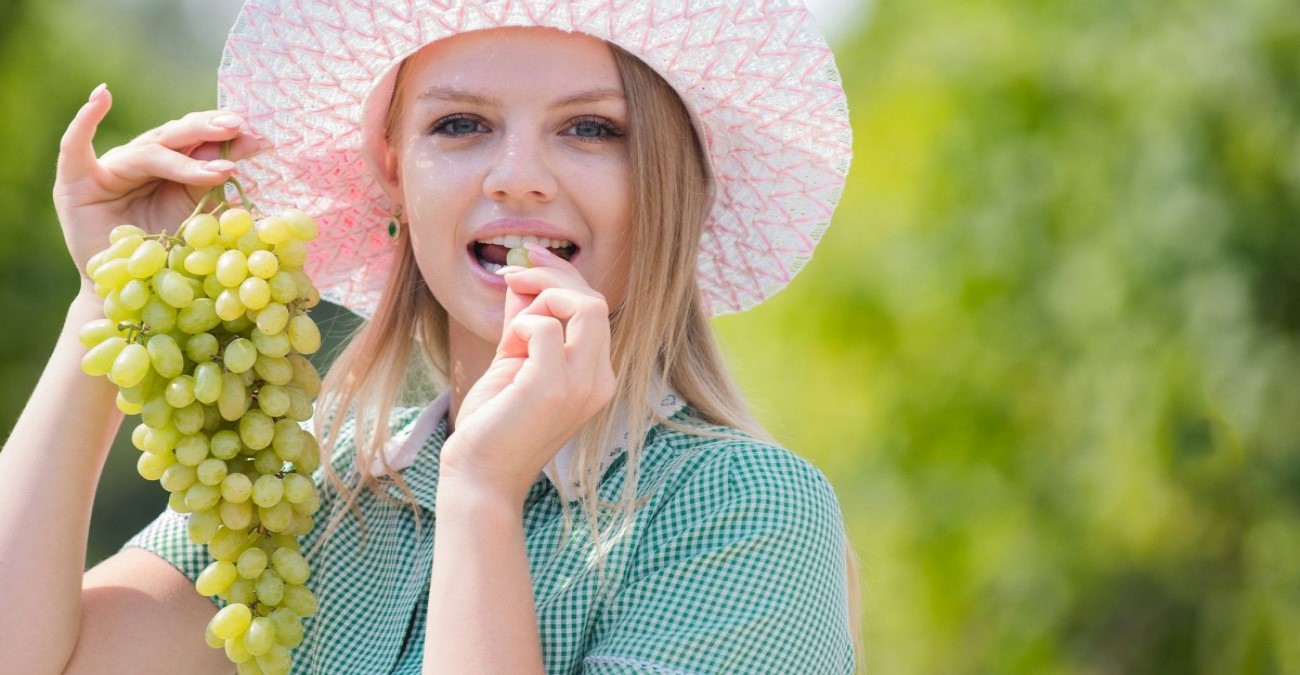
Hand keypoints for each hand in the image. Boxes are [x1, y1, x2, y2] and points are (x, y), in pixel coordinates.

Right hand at [53, 84, 267, 292]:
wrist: (129, 287)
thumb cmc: (162, 254)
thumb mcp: (192, 218)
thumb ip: (209, 188)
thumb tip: (243, 159)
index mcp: (169, 166)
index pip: (198, 143)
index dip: (226, 138)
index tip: (259, 138)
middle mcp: (140, 160)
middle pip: (176, 138)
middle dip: (209, 131)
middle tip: (240, 128)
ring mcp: (108, 168)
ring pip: (148, 150)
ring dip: (185, 154)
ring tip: (221, 164)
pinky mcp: (75, 181)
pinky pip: (75, 146)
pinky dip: (85, 120)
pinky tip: (101, 96)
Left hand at [442, 245, 616, 501]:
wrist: (479, 477)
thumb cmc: (494, 424)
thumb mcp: (514, 361)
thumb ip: (524, 322)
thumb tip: (522, 278)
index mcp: (597, 376)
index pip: (595, 309)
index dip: (563, 277)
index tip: (528, 261)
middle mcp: (600, 380)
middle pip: (594, 301)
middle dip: (552, 276)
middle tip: (513, 275)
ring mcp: (581, 386)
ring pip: (583, 306)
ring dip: (541, 300)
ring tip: (512, 331)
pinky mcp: (552, 388)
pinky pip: (546, 328)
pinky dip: (523, 326)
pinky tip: (510, 351)